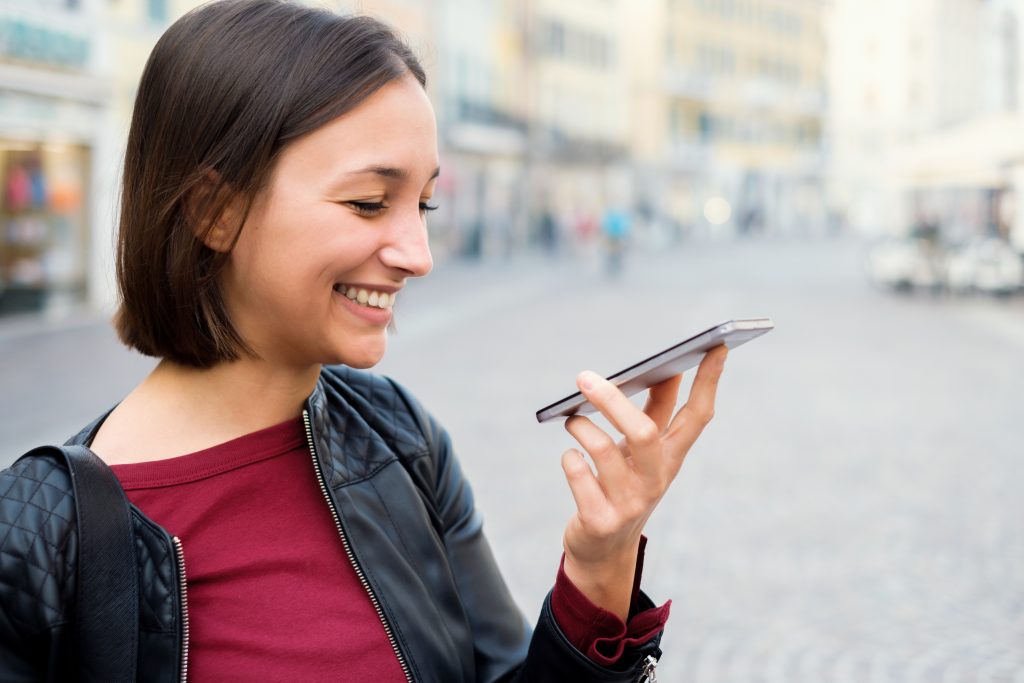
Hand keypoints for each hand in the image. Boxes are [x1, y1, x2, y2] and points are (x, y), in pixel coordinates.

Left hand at [559, 345, 726, 619]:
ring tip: (572, 420)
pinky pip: (578, 475)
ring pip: (603, 451)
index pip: (698, 416)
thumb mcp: (642, 453)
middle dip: (614, 401)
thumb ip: (654, 413)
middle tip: (584, 377)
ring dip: (581, 428)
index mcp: (671, 458)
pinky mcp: (600, 520)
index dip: (709, 381)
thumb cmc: (622, 486)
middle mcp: (656, 480)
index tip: (718, 345)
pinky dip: (570, 458)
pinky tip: (570, 456)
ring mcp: (629, 503)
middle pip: (645, 433)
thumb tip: (668, 368)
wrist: (602, 550)